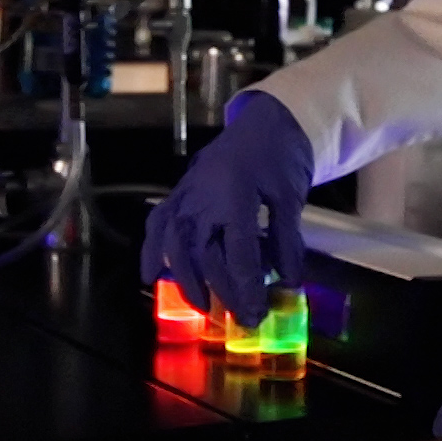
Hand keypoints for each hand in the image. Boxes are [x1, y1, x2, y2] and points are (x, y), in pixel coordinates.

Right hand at [140, 92, 312, 327]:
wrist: (265, 122)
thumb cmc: (280, 158)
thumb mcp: (291, 197)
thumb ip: (287, 241)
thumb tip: (288, 282)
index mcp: (235, 193)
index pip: (239, 250)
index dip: (247, 286)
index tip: (255, 314)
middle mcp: (203, 195)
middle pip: (205, 252)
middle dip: (221, 290)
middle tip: (239, 318)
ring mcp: (187, 193)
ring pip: (176, 242)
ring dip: (186, 277)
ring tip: (200, 307)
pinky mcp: (180, 193)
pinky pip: (159, 223)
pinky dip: (151, 250)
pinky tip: (150, 274)